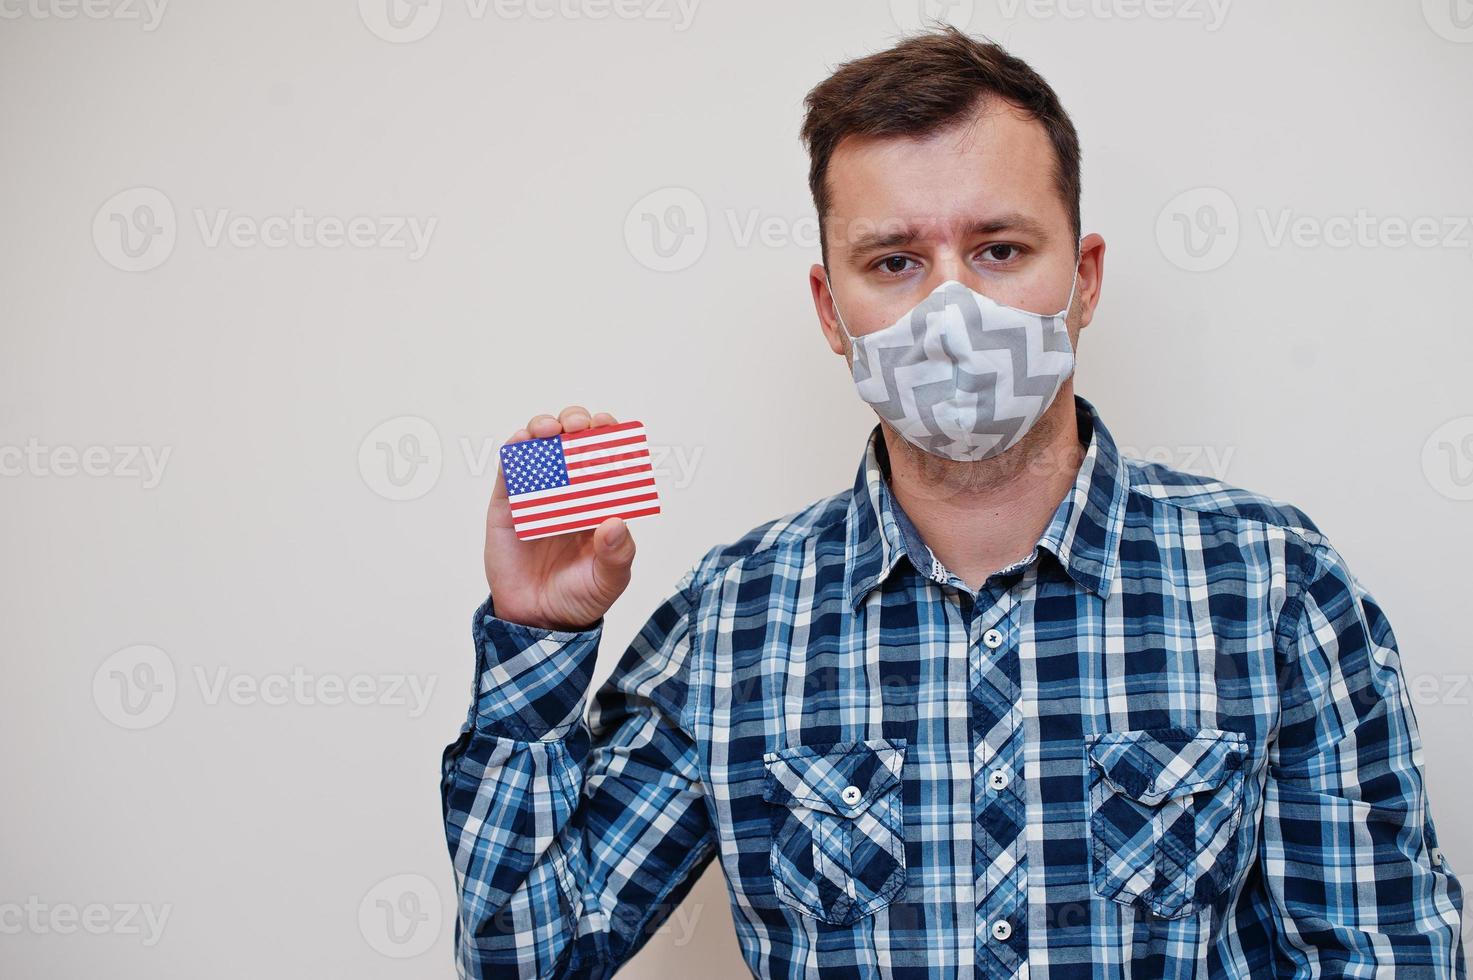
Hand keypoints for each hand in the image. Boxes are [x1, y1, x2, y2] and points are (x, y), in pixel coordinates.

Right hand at [484, 406, 637, 630]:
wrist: (538, 620)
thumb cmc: (580, 596)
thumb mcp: (610, 580)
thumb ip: (617, 555)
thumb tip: (616, 523)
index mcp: (599, 501)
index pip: (607, 458)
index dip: (609, 436)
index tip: (611, 426)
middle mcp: (570, 491)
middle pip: (572, 443)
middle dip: (576, 423)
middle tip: (579, 426)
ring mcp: (537, 495)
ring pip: (539, 448)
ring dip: (543, 428)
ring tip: (549, 429)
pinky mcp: (508, 505)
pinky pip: (509, 471)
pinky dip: (514, 452)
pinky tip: (521, 442)